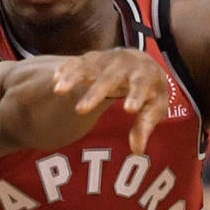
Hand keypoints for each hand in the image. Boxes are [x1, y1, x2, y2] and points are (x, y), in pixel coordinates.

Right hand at [52, 49, 168, 154]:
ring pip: (88, 67)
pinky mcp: (91, 59)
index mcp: (144, 75)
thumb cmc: (149, 90)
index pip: (140, 85)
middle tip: (81, 110)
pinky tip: (56, 80)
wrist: (138, 60)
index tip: (128, 110)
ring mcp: (106, 60)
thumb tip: (137, 150)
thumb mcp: (154, 107)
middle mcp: (124, 64)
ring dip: (72, 77)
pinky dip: (66, 70)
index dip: (136, 96)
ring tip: (58, 91)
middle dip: (95, 93)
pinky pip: (76, 63)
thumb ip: (145, 126)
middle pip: (109, 78)